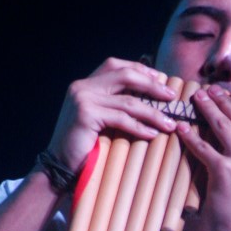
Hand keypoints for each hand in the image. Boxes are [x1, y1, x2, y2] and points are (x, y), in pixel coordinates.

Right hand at [46, 58, 178, 174]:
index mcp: (85, 84)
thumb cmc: (82, 146)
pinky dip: (140, 127)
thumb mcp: (97, 119)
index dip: (141, 70)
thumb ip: (112, 105)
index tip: (161, 80)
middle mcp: (83, 86)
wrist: (59, 165)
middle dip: (152, 85)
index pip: (116, 66)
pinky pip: (121, 119)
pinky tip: (153, 133)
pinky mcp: (86, 115)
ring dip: (153, 112)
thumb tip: (146, 101)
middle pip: (126, 76)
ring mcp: (83, 99)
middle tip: (172, 96)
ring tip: (169, 123)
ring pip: (128, 101)